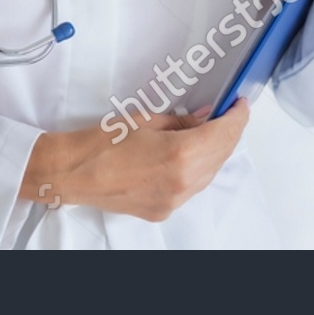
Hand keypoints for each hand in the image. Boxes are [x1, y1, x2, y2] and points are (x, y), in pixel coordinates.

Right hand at [19, 100, 249, 220]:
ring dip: (215, 151)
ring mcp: (175, 200)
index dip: (237, 116)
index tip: (240, 105)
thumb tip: (205, 117)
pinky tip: (188, 154)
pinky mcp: (164, 209)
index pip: (225, 134)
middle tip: (227, 113)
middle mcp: (183, 182)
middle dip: (229, 132)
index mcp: (180, 155)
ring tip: (208, 131)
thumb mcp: (146, 120)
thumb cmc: (101, 143)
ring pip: (209, 173)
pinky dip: (197, 169)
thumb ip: (182, 121)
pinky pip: (192, 187)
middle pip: (222, 154)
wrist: (73, 172)